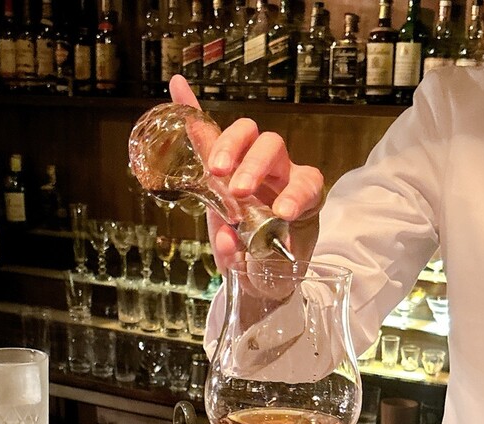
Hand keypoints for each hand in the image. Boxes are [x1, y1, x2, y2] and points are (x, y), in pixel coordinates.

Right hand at [168, 75, 323, 272]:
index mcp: (301, 200)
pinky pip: (208, 136)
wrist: (258, 274)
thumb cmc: (271, 273)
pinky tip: (179, 86)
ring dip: (229, 146)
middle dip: (255, 165)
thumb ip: (251, 261)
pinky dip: (193, 113)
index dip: (294, 194)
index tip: (281, 214)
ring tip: (216, 171)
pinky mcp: (221, 168)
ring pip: (245, 135)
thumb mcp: (269, 277)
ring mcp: (248, 166)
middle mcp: (279, 175)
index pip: (305, 185)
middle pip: (272, 148)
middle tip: (239, 191)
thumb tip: (229, 240)